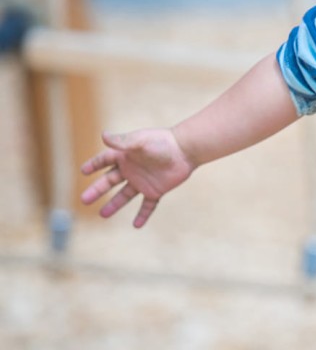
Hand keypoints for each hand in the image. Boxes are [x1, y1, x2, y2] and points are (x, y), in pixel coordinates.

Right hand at [80, 128, 195, 227]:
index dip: (94, 165)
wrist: (186, 150)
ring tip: (102, 215)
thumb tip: (103, 135)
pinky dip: (143, 215)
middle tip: (84, 200)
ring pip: (125, 195)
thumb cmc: (162, 142)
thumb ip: (123, 142)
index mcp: (126, 155)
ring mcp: (143, 181)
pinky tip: (136, 226)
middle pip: (110, 181)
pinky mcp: (156, 190)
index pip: (105, 160)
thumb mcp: (140, 141)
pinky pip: (148, 205)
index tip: (84, 171)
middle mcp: (132, 169)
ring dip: (114, 205)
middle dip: (97, 190)